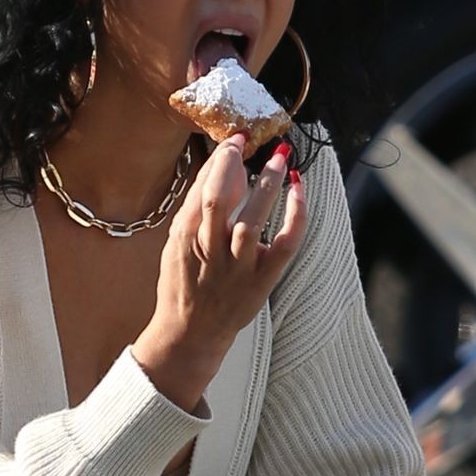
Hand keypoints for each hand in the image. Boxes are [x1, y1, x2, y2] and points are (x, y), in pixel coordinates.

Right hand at [148, 131, 305, 362]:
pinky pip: (285, 243)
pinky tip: (299, 190)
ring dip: (269, 183)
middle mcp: (209, 253)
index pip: (200, 190)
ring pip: (253, 219)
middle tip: (249, 141)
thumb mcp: (175, 245)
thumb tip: (220, 169)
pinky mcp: (262, 280)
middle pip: (219, 200)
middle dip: (234, 164)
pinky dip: (296, 214)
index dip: (218, 161)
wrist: (191, 334)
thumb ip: (195, 211)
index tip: (233, 141)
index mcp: (183, 239)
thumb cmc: (184, 285)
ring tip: (281, 157)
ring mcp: (237, 269)